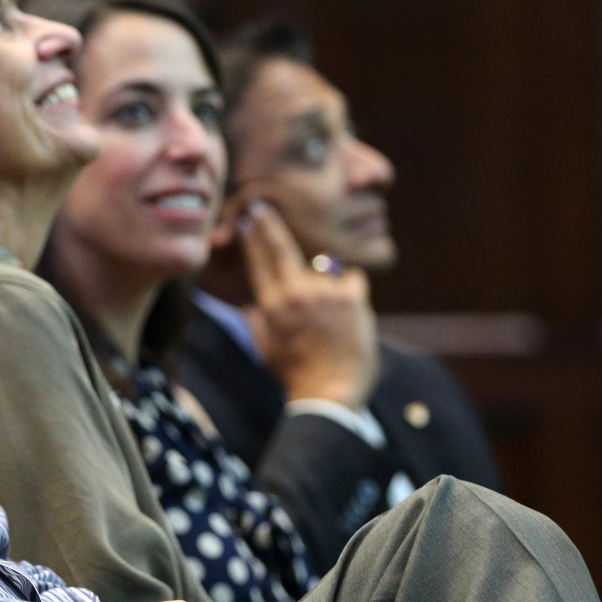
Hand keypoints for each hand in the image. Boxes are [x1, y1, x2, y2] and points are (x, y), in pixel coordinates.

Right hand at [238, 201, 378, 408]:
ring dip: (324, 281)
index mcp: (273, 306)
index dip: (253, 237)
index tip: (248, 219)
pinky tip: (349, 308)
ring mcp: (325, 293)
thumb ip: (256, 324)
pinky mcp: (352, 299)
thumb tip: (250, 305)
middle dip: (268, 225)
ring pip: (323, 268)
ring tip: (328, 315)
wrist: (331, 394)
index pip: (260, 261)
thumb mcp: (266, 351)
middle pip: (280, 248)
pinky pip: (351, 278)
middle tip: (261, 207)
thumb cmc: (295, 376)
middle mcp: (296, 294)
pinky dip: (350, 288)